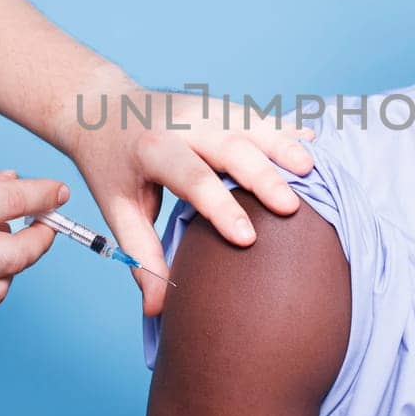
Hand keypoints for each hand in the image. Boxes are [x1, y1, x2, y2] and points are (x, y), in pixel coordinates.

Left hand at [64, 82, 314, 315]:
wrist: (102, 108)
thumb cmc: (111, 165)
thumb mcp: (117, 208)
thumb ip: (142, 254)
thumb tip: (157, 308)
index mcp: (152, 149)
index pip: (191, 178)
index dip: (220, 208)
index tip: (247, 239)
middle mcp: (182, 123)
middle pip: (229, 146)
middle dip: (262, 176)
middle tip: (290, 207)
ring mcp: (204, 109)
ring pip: (250, 124)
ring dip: (282, 146)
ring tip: (311, 170)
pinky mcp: (220, 107)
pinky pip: (256, 117)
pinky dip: (284, 131)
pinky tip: (312, 144)